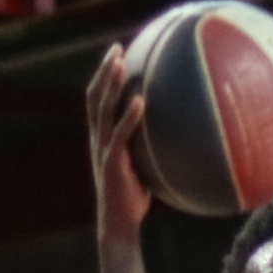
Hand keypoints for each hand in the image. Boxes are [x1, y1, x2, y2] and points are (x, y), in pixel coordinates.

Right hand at [86, 45, 153, 236]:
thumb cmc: (135, 198)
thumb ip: (150, 147)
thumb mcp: (143, 166)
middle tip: (116, 48)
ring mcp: (103, 149)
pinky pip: (120, 135)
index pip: (97, 101)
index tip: (116, 54)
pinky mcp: (113, 162)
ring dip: (109, 84)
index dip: (104, 77)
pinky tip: (141, 100)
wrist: (119, 224)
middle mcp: (98, 139)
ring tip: (119, 62)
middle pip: (94, 97)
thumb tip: (178, 134)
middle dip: (103, 71)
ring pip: (101, 109)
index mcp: (102, 138)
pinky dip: (129, 116)